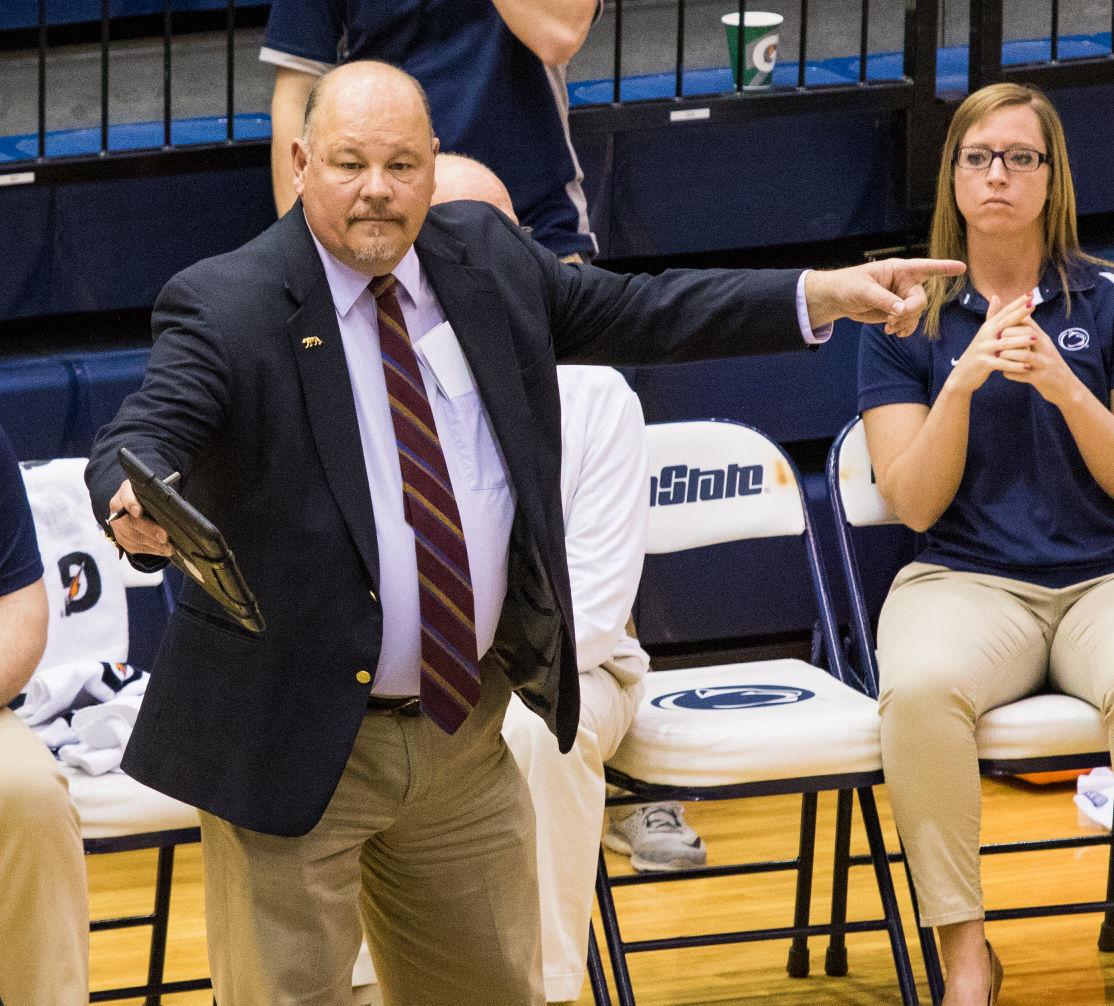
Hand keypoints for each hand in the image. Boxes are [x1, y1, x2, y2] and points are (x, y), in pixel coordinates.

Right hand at [108, 479, 172, 557]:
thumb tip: (176, 508)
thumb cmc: (149, 497)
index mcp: (125, 491)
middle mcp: (117, 508)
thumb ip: (159, 497)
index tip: (139, 512)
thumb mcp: (153, 492)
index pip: (125, 497)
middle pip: (131, 521)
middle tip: (165, 536)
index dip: (131, 504)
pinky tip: (163, 550)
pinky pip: (134, 546)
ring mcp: (117, 525)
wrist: (136, 507)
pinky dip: (151, 549)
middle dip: (150, 530)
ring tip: (169, 548)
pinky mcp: (121, 539)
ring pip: (133, 537)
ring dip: (153, 544)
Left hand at [806, 257, 965, 335]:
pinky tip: (894, 332)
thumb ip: (884, 299)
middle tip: (892, 319)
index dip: (944, 268)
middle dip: (910, 312)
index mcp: (899, 270)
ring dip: (905, 323)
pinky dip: (904, 329)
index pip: (926, 267)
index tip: (961, 267)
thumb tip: (901, 310)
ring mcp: (902, 298)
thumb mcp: (864, 291)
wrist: (838, 299)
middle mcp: (905, 283)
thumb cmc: (849, 285)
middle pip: (920, 300)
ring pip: (916, 314)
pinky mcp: (896, 312)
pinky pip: (909, 322)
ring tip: (889, 327)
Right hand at [945, 294, 1034, 395]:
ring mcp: (984, 349)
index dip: (1017, 302)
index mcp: (988, 327)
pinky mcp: (984, 364)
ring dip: (1020, 341)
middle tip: (1033, 304)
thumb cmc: (979, 352)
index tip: (1031, 293)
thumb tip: (996, 296)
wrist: (962, 374)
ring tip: (1035, 338)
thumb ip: (992, 315)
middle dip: (1019, 313)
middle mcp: (985, 336)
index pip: (1004, 312)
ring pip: (1005, 344)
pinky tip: (1027, 366)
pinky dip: (1015, 365)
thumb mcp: (984, 332)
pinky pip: (1002, 364)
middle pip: (1005, 323)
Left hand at [1000, 314, 1085, 406]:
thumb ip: (1031, 336)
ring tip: (999, 356)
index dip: (1012, 320)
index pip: (1028, 322)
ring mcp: (1044, 364)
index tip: (998, 324)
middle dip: (1008, 335)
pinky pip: (1023, 374)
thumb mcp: (1043, 348)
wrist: (1067, 388)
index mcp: (1044, 340)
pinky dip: (1010, 373)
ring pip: (1024, 354)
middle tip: (997, 340)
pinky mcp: (1040, 379)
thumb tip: (1020, 319)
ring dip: (1008, 354)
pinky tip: (1004, 372)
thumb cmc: (1049, 365)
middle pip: (1027, 334)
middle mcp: (1046, 349)